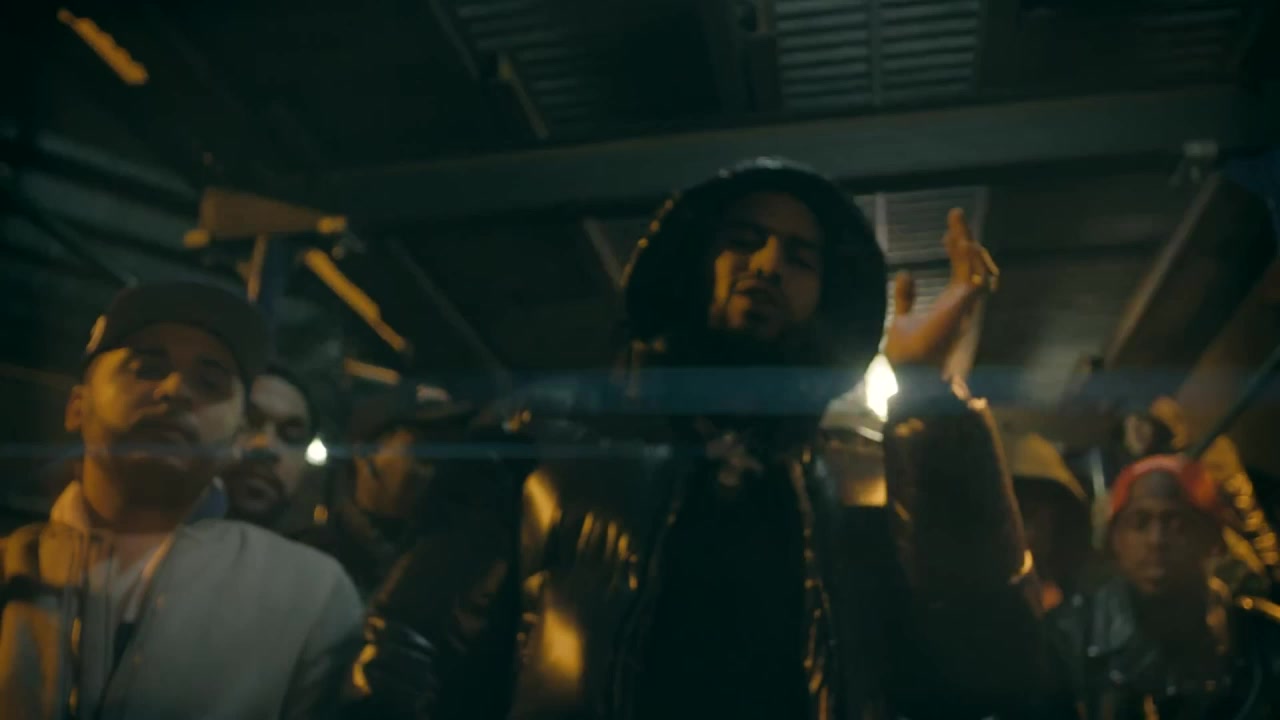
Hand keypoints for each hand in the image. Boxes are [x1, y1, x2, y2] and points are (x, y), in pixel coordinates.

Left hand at [883, 208, 997, 370]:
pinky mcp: (960, 313)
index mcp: (950, 304)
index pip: (960, 270)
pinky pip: (972, 284)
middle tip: (955, 214)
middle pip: (971, 265)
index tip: (947, 232)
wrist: (906, 376)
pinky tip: (963, 245)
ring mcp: (963, 309)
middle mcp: (961, 305)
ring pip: (976, 270)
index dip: (956, 249)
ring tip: (957, 227)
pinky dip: (970, 264)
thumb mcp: (901, 319)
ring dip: (968, 247)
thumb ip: (905, 297)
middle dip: (965, 238)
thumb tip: (905, 272)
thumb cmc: (908, 356)